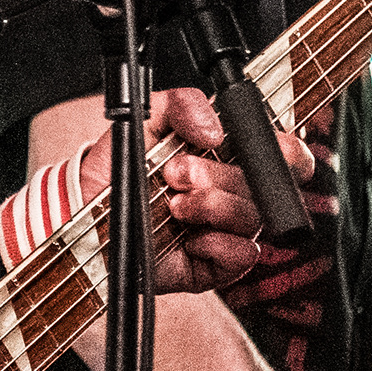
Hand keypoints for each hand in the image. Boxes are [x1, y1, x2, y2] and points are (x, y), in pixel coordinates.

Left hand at [77, 86, 293, 292]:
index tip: (267, 150)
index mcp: (225, 159)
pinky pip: (241, 256)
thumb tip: (216, 130)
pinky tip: (187, 238)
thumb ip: (181, 103)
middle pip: (264, 188)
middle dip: (218, 176)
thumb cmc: (115, 168)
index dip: (287, 155)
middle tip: (176, 173)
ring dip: (211, 207)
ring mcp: (223, 231)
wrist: (84, 211)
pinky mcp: (213, 267)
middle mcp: (230, 195)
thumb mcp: (143, 119)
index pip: (284, 157)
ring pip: (253, 220)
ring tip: (173, 204)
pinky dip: (216, 244)